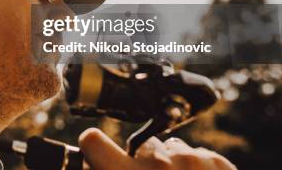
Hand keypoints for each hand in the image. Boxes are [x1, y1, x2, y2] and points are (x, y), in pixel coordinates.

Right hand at [78, 128, 236, 169]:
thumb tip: (89, 164)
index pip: (91, 141)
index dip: (93, 148)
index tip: (98, 154)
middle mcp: (156, 164)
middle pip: (140, 146)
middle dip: (144, 161)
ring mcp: (190, 160)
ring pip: (172, 148)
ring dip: (173, 165)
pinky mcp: (218, 163)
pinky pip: (199, 154)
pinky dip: (199, 168)